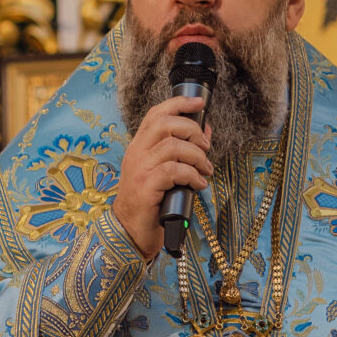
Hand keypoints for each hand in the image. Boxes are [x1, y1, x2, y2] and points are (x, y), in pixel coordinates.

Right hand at [113, 97, 212, 260]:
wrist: (131, 232)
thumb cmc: (151, 203)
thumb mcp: (166, 173)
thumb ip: (182, 152)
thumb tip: (204, 132)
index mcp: (139, 147)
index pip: (155, 114)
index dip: (178, 103)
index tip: (200, 103)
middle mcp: (136, 154)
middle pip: (164, 124)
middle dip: (192, 131)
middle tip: (205, 148)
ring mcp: (139, 169)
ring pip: (173, 146)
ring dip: (197, 157)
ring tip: (205, 171)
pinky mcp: (145, 186)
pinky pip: (174, 170)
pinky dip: (192, 175)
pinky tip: (199, 185)